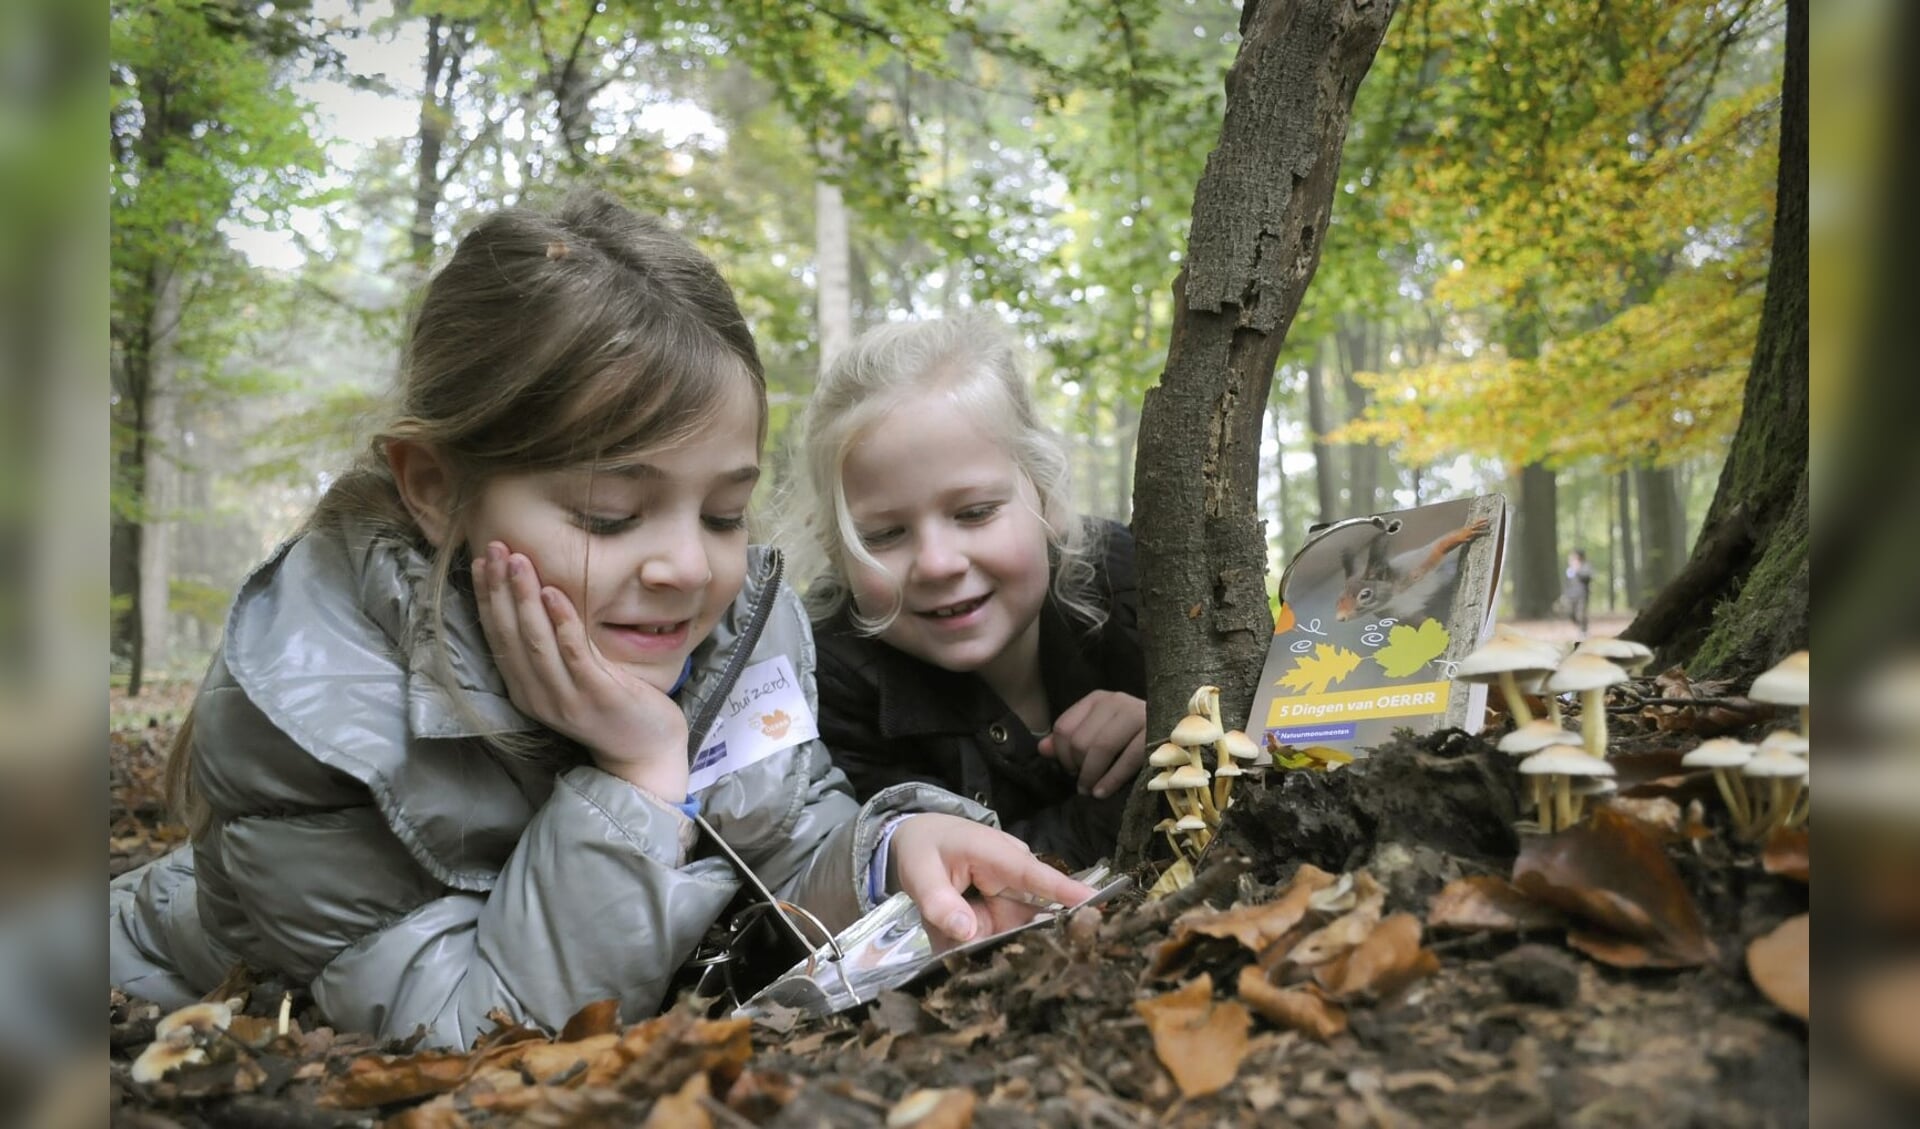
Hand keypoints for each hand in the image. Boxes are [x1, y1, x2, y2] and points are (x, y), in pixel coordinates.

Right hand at [473, 542, 689, 798]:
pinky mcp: (596, 695)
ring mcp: (565, 698)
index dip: (486, 598)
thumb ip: (552, 648)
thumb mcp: (571, 677)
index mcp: (525, 689)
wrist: (645, 752)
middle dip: (498, 588)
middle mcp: (537, 695)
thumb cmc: (612, 706)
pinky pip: (573, 652)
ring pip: (535, 640)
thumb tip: (539, 598)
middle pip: (509, 634)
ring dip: (524, 597)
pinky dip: (562, 621)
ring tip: (517, 560)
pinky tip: (554, 592)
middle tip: (494, 547)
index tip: (479, 561)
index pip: (496, 636)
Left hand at [889, 814, 1096, 943]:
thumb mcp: (919, 873)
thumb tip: (966, 933)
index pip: (1036, 875)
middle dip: (1026, 938)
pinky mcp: (1006, 911)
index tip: (1099, 904)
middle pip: (1034, 913)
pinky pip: (1001, 935)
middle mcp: (1014, 875)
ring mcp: (1012, 895)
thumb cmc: (924, 849)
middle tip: (1014, 964)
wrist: (920, 839)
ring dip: (991, 943)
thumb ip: (938, 902)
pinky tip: (962, 948)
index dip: (1067, 892)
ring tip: (964, 946)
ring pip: (1014, 931)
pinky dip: (983, 944)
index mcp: (996, 854)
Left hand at [1037, 690, 1146, 798]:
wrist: (1180, 733)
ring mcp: (1138, 715)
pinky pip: (1126, 761)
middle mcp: (1117, 702)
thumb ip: (1068, 740)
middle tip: (1083, 782)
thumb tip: (1042, 749)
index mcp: (1099, 700)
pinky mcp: (1155, 734)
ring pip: (1099, 748)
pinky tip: (1102, 793)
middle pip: (1079, 740)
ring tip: (1090, 791)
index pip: (1063, 728)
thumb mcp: (1098, 734)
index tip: (1071, 770)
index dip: (1061, 755)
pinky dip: (1110, 780)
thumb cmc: (1131, 738)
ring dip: (1091, 776)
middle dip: (1077, 768)